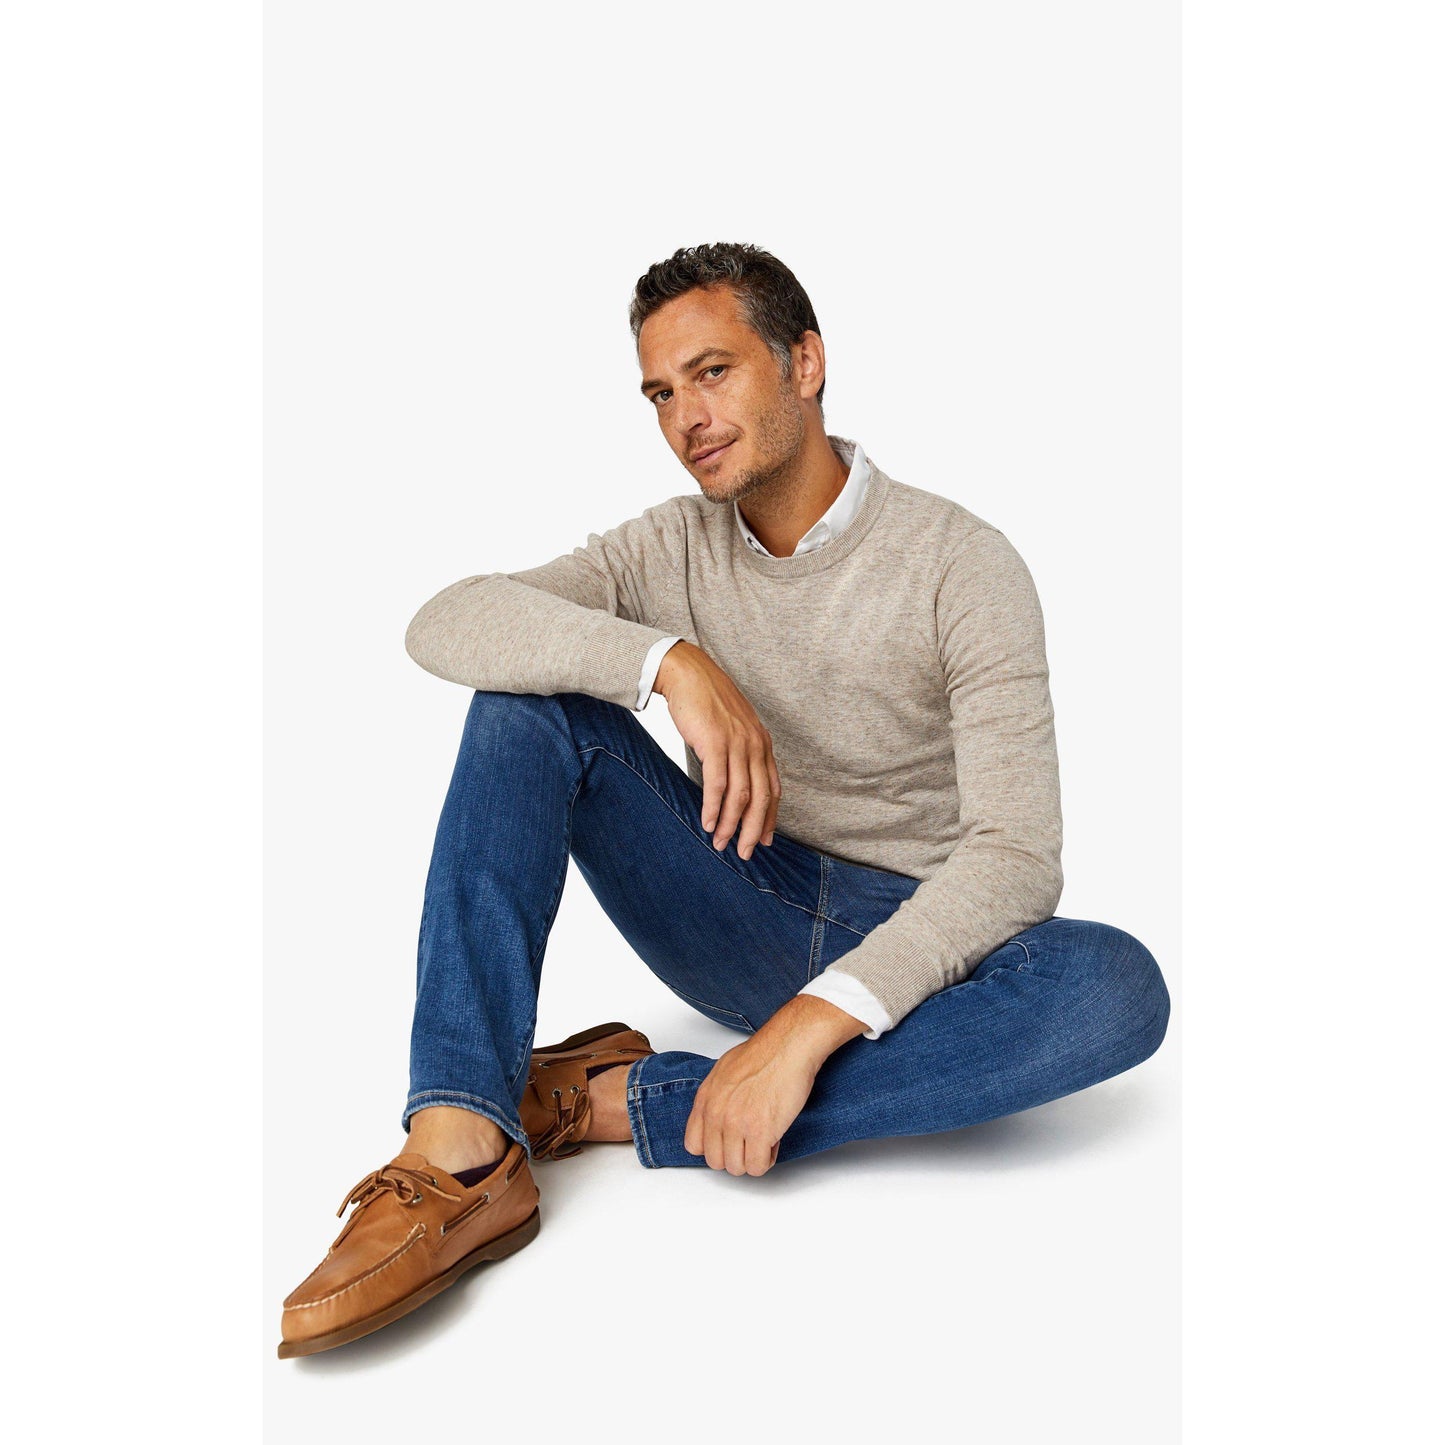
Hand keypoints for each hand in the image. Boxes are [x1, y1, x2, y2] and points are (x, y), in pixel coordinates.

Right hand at [656, 641, 781, 860]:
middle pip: (761, 798)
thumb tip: (732, 784)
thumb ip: (738, 753)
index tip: (766, 839)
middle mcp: (755, 745)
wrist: (687, 673)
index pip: (772, 788)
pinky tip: (706, 823)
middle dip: (754, 830)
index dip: (771, 817)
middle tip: (745, 852)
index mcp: (762, 743)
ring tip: (720, 844)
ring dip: (729, 825)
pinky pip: (717, 784)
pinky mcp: (715, 742)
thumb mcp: (731, 728)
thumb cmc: (706, 702)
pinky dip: (712, 808)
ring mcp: (737, 744)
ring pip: (740, 796)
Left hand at [683, 1030, 815, 1176]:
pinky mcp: (760, 1133)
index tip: (728, 1141)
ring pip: (737, 1168)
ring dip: (752, 1158)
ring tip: (764, 1139)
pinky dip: (767, 1159)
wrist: (788, 1048)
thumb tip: (718, 1117)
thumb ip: (716, 1098)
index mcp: (706, 1099)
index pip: (694, 1145)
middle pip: (716, 1161)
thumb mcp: (724, 1071)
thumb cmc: (764, 1054)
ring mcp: (737, 1125)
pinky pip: (758, 1167)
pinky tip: (773, 1141)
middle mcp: (717, 1114)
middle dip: (735, 1155)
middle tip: (750, 1141)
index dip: (714, 1147)